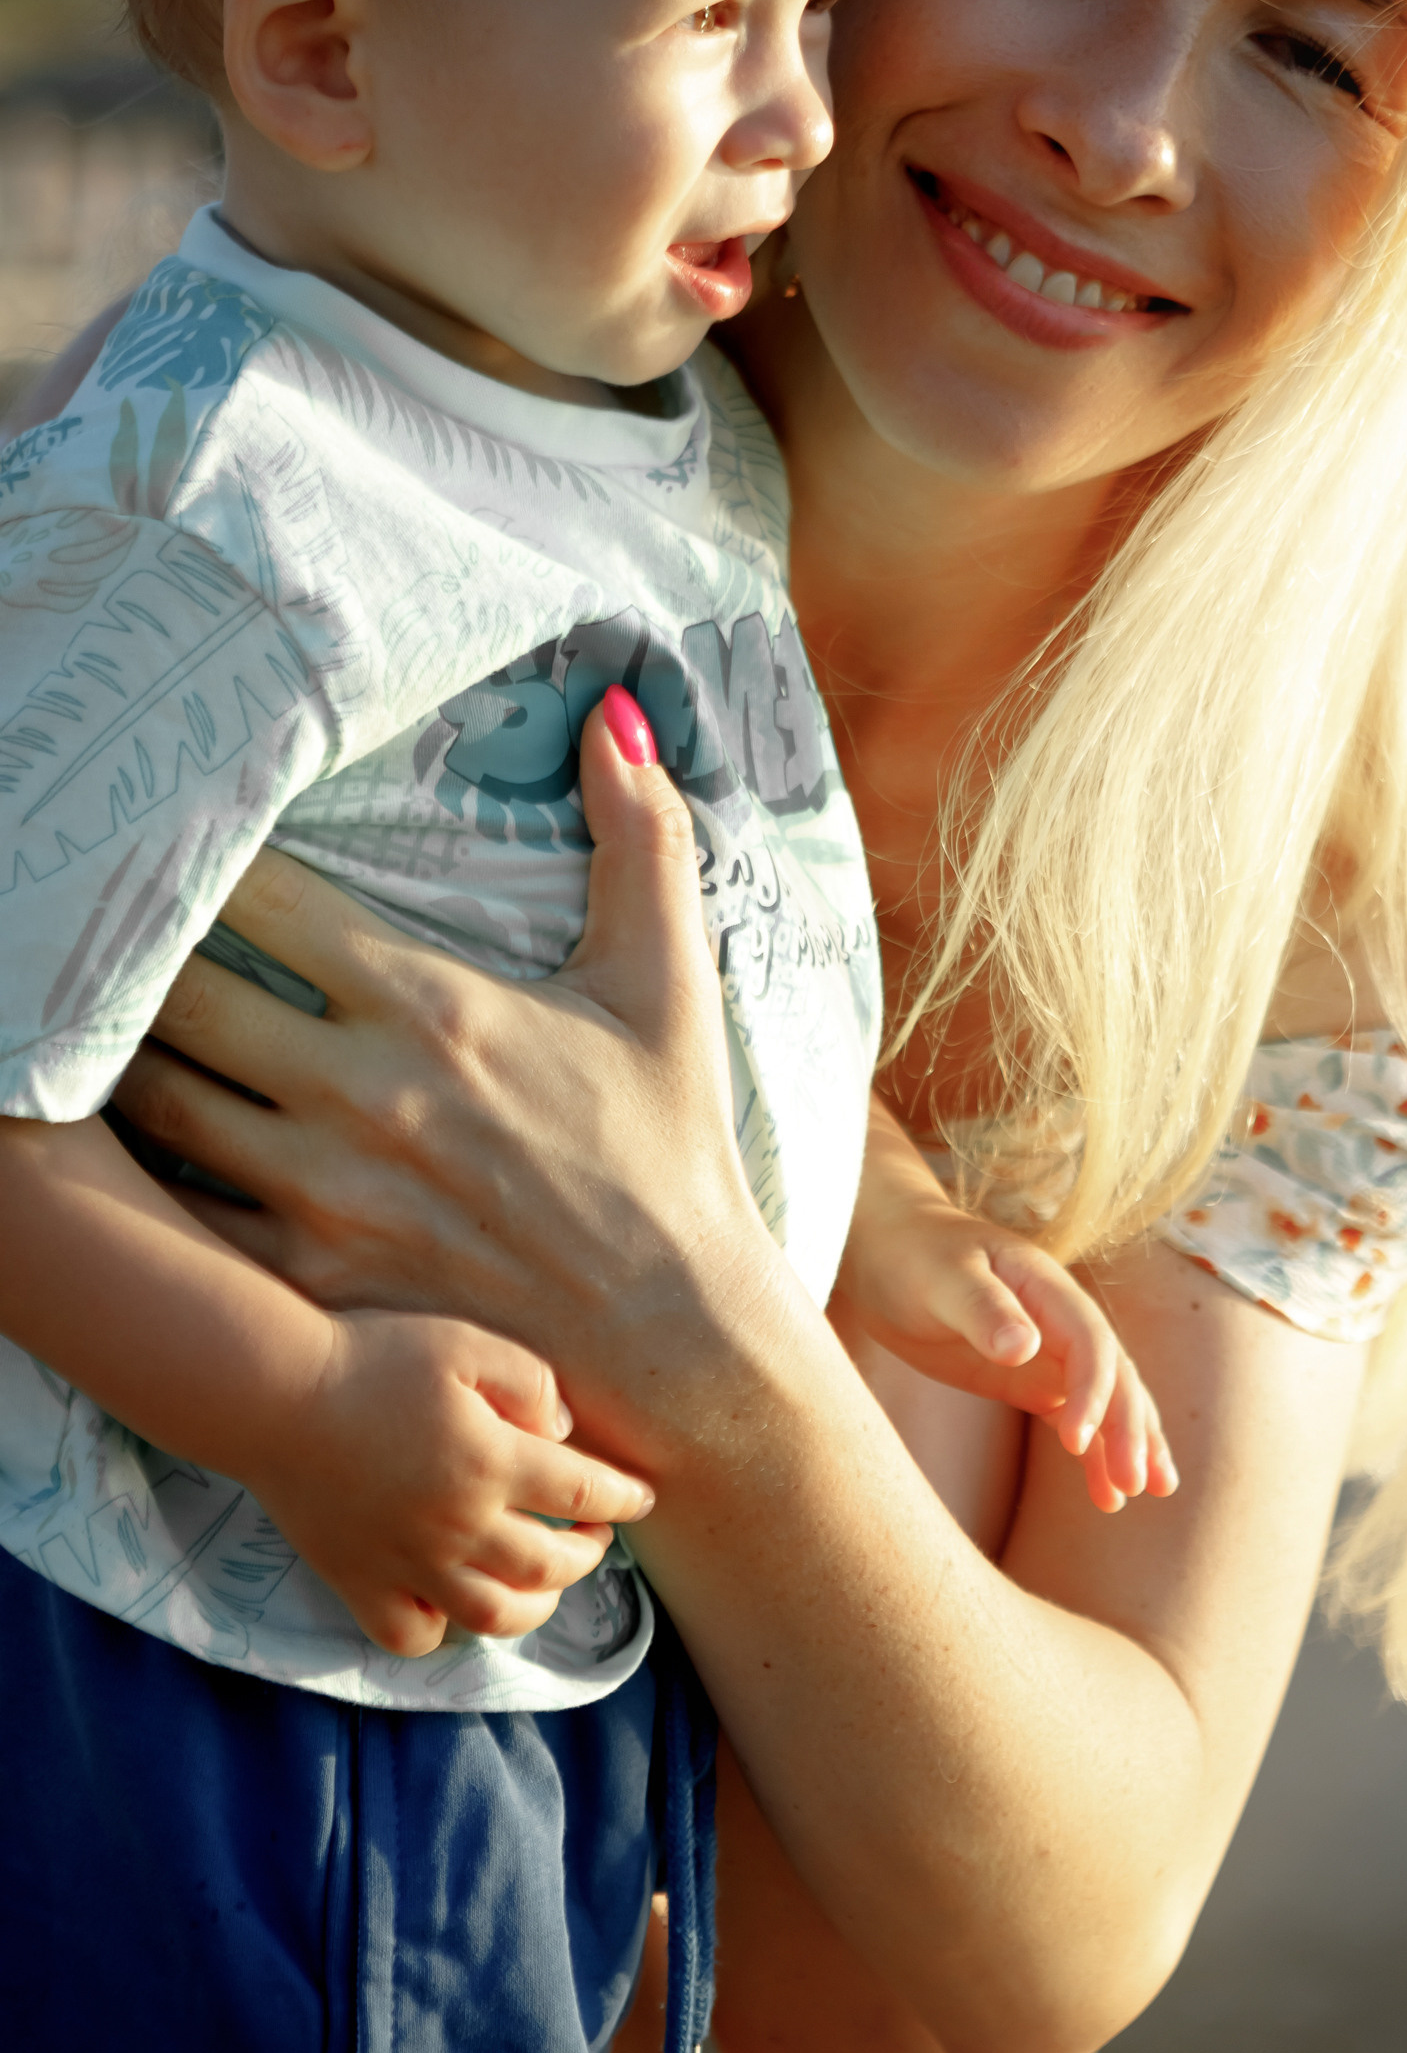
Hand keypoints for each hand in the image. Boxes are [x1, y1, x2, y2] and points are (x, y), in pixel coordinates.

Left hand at [105, 693, 773, 1465]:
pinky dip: (133, 1169)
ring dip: (114, 1048)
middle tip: (100, 912)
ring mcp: (320, 1194)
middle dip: (132, 944)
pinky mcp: (303, 1282)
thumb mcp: (668, 982)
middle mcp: (358, 1093)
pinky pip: (174, 1211)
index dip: (201, 852)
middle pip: (177, 988)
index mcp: (431, 1004)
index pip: (263, 894)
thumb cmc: (669, 1152)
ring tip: (86, 1009)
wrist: (674, 1342)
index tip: (177, 828)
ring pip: (154, 1095)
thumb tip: (618, 710)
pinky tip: (116, 1136)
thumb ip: (640, 836)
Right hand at [239, 1304, 656, 1656]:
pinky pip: (412, 1636)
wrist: (277, 1396)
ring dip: (534, 1605)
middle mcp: (458, 1526)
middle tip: (594, 1537)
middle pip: (549, 1565)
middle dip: (588, 1555)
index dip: (623, 1497)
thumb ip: (530, 1383)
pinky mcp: (360, 1582)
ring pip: (492, 1617)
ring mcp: (408, 1564)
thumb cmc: (376, 1359)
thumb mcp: (467, 1344)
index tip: (642, 1497)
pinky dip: (442, 1632)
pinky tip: (452, 1605)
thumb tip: (564, 1433)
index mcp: (492, 1463)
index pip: (584, 1493)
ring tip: (544, 1584)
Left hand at [832, 1111, 1177, 1513]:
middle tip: (1135, 1484)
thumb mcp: (941, 1278)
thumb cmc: (912, 1255)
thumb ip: (982, 1309)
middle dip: (1129, 1427)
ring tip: (1149, 1492)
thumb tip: (1024, 1349)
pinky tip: (1106, 1494)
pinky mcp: (1030, 1379)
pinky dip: (1096, 1453)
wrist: (886, 1249)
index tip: (1076, 1443)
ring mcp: (1049, 1351)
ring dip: (1131, 1443)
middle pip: (1113, 1374)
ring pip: (1108, 1398)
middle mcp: (1060, 1319)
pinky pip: (1074, 1416)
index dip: (1092, 1391)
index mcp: (1046, 1286)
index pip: (1089, 1342)